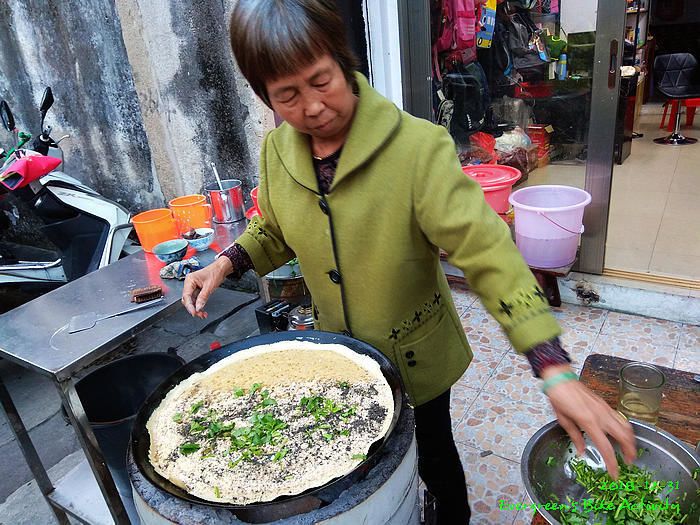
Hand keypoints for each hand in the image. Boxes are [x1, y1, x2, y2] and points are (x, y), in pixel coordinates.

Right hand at [181, 256, 231, 317]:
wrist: (221, 268)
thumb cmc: (215, 272)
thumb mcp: (210, 286)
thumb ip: (203, 297)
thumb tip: (198, 307)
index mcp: (190, 280)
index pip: (186, 296)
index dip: (189, 306)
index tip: (194, 312)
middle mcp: (189, 283)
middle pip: (187, 299)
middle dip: (193, 308)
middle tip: (199, 314)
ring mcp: (193, 287)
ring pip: (191, 301)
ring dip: (197, 308)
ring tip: (203, 314)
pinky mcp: (197, 290)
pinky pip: (196, 299)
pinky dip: (199, 305)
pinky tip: (203, 310)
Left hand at [542, 365, 636, 479]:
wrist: (560, 379)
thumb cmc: (559, 398)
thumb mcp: (563, 420)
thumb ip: (575, 436)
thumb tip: (581, 450)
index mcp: (588, 421)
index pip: (605, 447)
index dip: (612, 463)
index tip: (615, 474)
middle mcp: (600, 415)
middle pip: (624, 436)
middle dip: (630, 451)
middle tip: (629, 462)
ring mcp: (605, 408)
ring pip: (626, 426)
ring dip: (630, 440)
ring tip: (629, 449)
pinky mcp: (605, 404)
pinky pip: (620, 418)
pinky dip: (626, 428)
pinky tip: (622, 433)